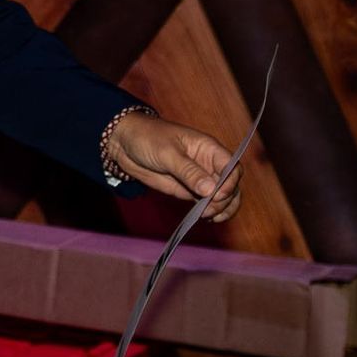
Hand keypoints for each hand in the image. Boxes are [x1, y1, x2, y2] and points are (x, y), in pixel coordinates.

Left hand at [107, 112, 243, 221]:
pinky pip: (207, 202)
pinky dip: (210, 211)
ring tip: (208, 216)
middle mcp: (209, 164)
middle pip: (230, 185)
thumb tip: (211, 190)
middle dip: (225, 199)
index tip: (218, 194)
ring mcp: (200, 178)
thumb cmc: (148, 138)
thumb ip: (189, 171)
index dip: (230, 182)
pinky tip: (206, 218)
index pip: (232, 167)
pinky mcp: (189, 190)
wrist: (124, 143)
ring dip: (221, 208)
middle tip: (209, 209)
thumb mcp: (168, 153)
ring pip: (222, 196)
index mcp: (209, 148)